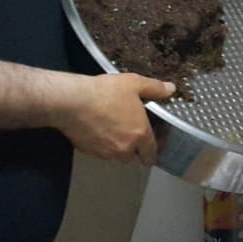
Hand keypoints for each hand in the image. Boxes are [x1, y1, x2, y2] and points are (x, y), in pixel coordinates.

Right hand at [56, 73, 174, 164]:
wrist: (71, 101)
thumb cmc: (105, 92)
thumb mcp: (134, 84)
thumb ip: (155, 88)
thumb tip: (171, 89)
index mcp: (140, 135)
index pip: (151, 154)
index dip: (153, 150)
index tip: (151, 143)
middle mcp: (124, 148)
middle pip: (133, 157)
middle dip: (135, 149)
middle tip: (132, 133)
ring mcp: (105, 152)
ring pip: (116, 156)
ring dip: (118, 148)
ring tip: (115, 129)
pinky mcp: (88, 151)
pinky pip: (100, 152)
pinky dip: (102, 145)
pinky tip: (98, 129)